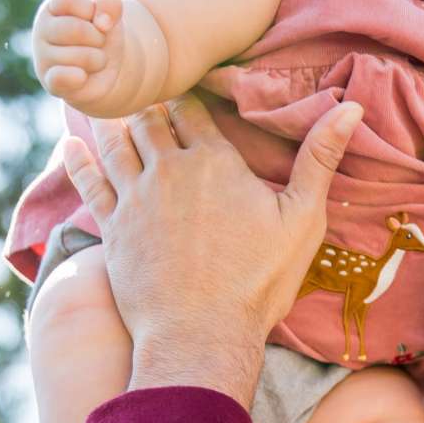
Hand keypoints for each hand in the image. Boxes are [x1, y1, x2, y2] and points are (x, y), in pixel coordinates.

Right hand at [32, 0, 130, 105]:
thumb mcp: (110, 11)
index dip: (91, 9)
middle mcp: (42, 29)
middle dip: (99, 37)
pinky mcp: (51, 81)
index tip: (95, 17)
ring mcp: (43, 56)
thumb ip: (109, 3)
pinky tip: (82, 76)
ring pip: (80, 56)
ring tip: (94, 59)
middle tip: (99, 42)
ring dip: (98, 59)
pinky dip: (75, 77)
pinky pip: (59, 78)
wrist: (103, 65)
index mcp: (53, 5)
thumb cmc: (101, 32)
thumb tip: (103, 23)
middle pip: (76, 30)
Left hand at [59, 91, 360, 401]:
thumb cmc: (258, 282)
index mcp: (215, 160)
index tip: (188, 85)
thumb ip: (320, 158)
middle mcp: (169, 169)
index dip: (190, 94)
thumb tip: (351, 107)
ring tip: (112, 106)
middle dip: (151, 104)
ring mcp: (135, 197)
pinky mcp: (112, 228)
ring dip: (115, 121)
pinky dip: (79, 159)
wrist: (200, 337)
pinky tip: (72, 145)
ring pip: (117, 142)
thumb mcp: (303, 219)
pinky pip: (89, 182)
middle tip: (148, 92)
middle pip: (151, 119)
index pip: (193, 108)